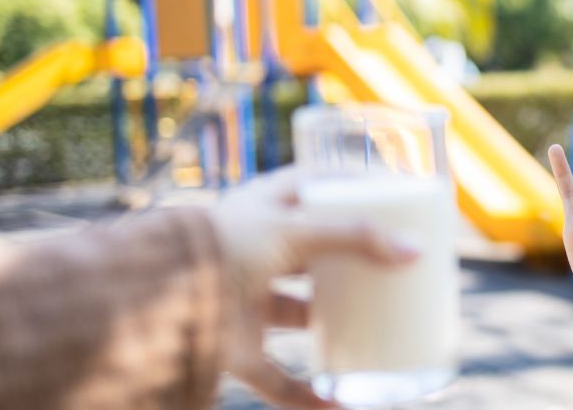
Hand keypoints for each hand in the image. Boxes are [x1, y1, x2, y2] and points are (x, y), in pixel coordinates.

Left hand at [212, 166, 417, 408]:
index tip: (393, 196)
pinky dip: (309, 396)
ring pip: (298, 314)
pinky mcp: (236, 347)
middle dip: (351, 263)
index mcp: (264, 207)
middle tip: (396, 267)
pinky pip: (279, 378)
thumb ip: (357, 238)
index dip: (350, 187)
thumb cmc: (223, 246)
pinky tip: (344, 405)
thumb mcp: (295, 231)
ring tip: (379, 328)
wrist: (156, 299)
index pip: (314, 185)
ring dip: (332, 324)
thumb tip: (416, 251)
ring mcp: (245, 300)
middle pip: (313, 253)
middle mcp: (255, 251)